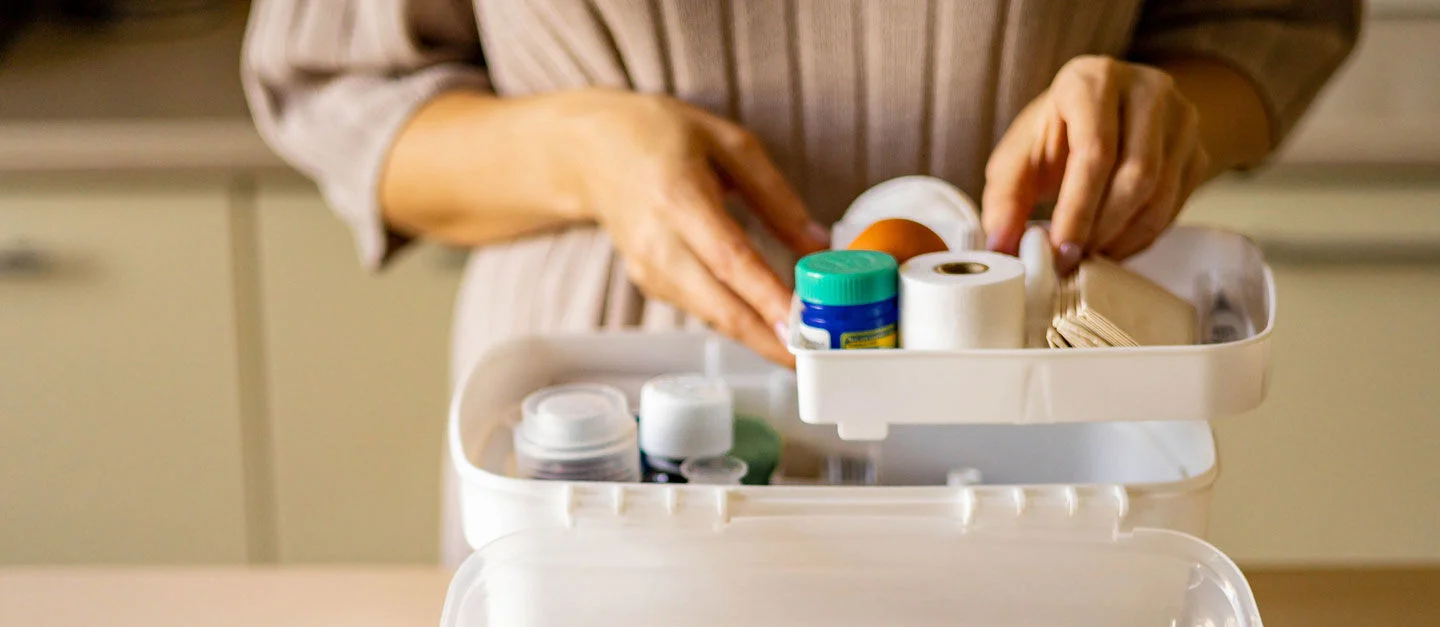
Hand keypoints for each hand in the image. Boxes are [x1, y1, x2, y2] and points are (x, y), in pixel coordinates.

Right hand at [556, 90, 827, 364]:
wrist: (590, 150)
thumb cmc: (662, 136)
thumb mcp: (729, 144)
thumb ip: (777, 197)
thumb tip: (818, 245)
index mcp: (678, 197)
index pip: (729, 259)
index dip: (767, 297)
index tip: (802, 326)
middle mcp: (658, 242)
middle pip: (718, 304)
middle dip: (768, 338)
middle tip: (814, 357)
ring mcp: (648, 269)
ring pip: (711, 314)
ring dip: (758, 334)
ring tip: (804, 344)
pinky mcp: (649, 284)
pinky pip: (701, 308)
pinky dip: (736, 318)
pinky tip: (768, 320)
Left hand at [983, 56, 1209, 272]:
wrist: (1107, 113)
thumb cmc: (1057, 133)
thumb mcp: (1020, 156)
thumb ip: (1004, 198)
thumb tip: (1000, 245)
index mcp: (1092, 80)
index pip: (1095, 151)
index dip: (1078, 209)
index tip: (1059, 249)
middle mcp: (1146, 89)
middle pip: (1137, 175)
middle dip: (1101, 229)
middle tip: (1072, 259)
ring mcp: (1181, 118)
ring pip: (1161, 195)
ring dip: (1123, 238)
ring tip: (1089, 255)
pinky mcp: (1198, 149)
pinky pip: (1176, 206)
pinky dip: (1142, 237)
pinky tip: (1113, 244)